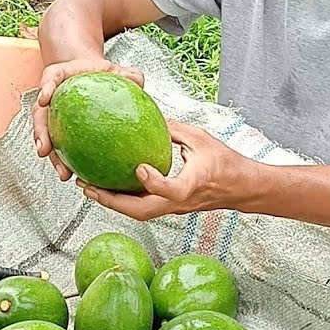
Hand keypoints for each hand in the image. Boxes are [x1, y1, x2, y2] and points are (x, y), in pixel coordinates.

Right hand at [32, 58, 145, 180]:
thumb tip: (137, 81)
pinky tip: (78, 175)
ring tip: (62, 172)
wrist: (91, 77)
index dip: (45, 89)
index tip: (44, 100)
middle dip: (41, 134)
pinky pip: (64, 149)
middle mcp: (52, 99)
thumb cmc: (98, 73)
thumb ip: (126, 74)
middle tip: (44, 149)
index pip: (50, 79)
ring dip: (53, 157)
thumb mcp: (114, 69)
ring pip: (49, 138)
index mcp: (59, 78)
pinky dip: (69, 162)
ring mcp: (54, 117)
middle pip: (40, 117)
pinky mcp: (63, 132)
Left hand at [79, 121, 256, 220]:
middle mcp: (180, 202)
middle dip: (110, 200)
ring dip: (112, 202)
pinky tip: (108, 186)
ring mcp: (174, 208)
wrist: (243, 189)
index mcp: (193, 185)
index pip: (172, 190)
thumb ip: (173, 130)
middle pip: (141, 211)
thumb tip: (147, 116)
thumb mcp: (201, 138)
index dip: (154, 182)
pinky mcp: (171, 207)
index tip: (139, 167)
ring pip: (138, 213)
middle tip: (86, 185)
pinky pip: (143, 207)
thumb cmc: (227, 164)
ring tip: (89, 187)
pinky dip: (123, 199)